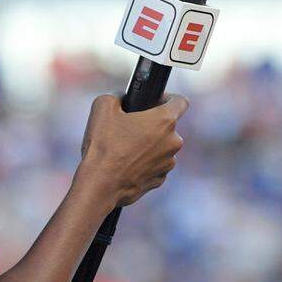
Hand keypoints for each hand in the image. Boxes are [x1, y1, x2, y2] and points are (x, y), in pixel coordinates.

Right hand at [76, 92, 188, 208]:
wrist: (100, 184)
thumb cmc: (103, 146)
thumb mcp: (102, 108)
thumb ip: (117, 96)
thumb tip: (121, 99)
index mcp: (164, 121)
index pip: (181, 102)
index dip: (168, 98)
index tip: (156, 101)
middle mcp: (173, 142)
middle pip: (167, 127)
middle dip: (150, 126)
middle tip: (128, 128)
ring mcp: (168, 163)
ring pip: (161, 148)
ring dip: (148, 146)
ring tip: (123, 150)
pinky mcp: (160, 180)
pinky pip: (155, 165)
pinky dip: (144, 163)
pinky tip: (125, 165)